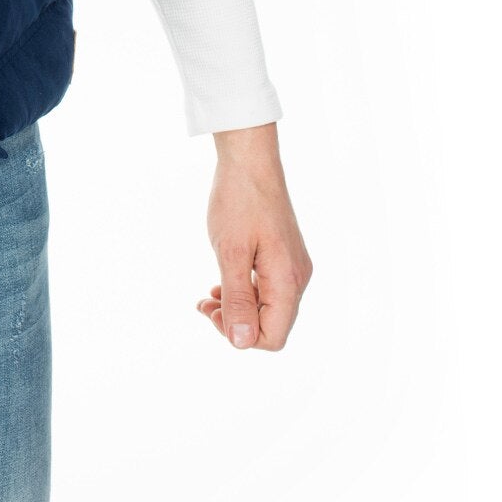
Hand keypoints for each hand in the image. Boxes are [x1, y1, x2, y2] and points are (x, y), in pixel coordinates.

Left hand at [197, 122, 310, 350]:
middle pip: (271, 325)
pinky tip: (224, 282)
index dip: (239, 336)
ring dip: (238, 307)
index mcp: (287, 281)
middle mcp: (297, 278)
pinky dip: (246, 290)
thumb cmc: (238, 201)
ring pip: (268, 307)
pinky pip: (268, 288)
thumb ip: (238, 298)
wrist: (250, 160)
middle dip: (236, 322)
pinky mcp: (284, 255)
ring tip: (209, 295)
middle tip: (204, 304)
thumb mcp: (230, 252)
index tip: (212, 312)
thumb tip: (240, 341)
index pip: (272, 337)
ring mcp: (293, 266)